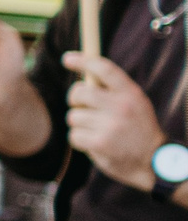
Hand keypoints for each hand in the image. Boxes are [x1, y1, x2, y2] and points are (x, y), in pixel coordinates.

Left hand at [63, 53, 165, 189]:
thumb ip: (113, 90)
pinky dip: (80, 140)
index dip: (83, 60)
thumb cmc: (137, 129)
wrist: (152, 162)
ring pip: (74, 116)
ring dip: (80, 124)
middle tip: (82, 106)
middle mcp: (121, 107)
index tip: (67, 58)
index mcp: (131, 94)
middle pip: (79, 92)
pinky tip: (95, 143)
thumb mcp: (135, 104)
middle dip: (75, 100)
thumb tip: (83, 72)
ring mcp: (110, 125)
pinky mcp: (100, 143)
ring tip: (97, 130)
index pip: (104, 69)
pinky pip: (74, 135)